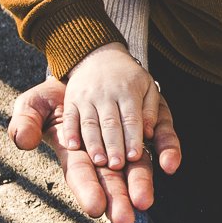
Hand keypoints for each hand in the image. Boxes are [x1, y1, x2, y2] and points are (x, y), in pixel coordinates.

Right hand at [8, 73, 180, 222]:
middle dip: (117, 199)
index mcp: (74, 155)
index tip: (94, 208)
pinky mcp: (145, 129)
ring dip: (141, 183)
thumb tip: (22, 141)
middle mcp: (103, 157)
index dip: (87, 190)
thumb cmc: (52, 98)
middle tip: (126, 220)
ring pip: (136, 166)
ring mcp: (126, 145)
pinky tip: (170, 164)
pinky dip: (166, 151)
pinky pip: (158, 140)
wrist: (84, 77)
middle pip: (110, 181)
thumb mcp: (33, 105)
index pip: (80, 175)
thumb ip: (25, 122)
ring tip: (145, 202)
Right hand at [60, 43, 159, 169]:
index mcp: (128, 92)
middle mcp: (106, 94)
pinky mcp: (71, 100)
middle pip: (110, 123)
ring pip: (90, 123)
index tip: (134, 156)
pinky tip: (73, 146)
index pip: (131, 119)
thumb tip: (149, 133)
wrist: (99, 56)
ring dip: (94, 143)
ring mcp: (86, 97)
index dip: (132, 138)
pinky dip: (70, 132)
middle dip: (114, 145)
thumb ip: (151, 110)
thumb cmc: (129, 79)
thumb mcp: (148, 88)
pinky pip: (70, 117)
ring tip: (99, 161)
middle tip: (117, 166)